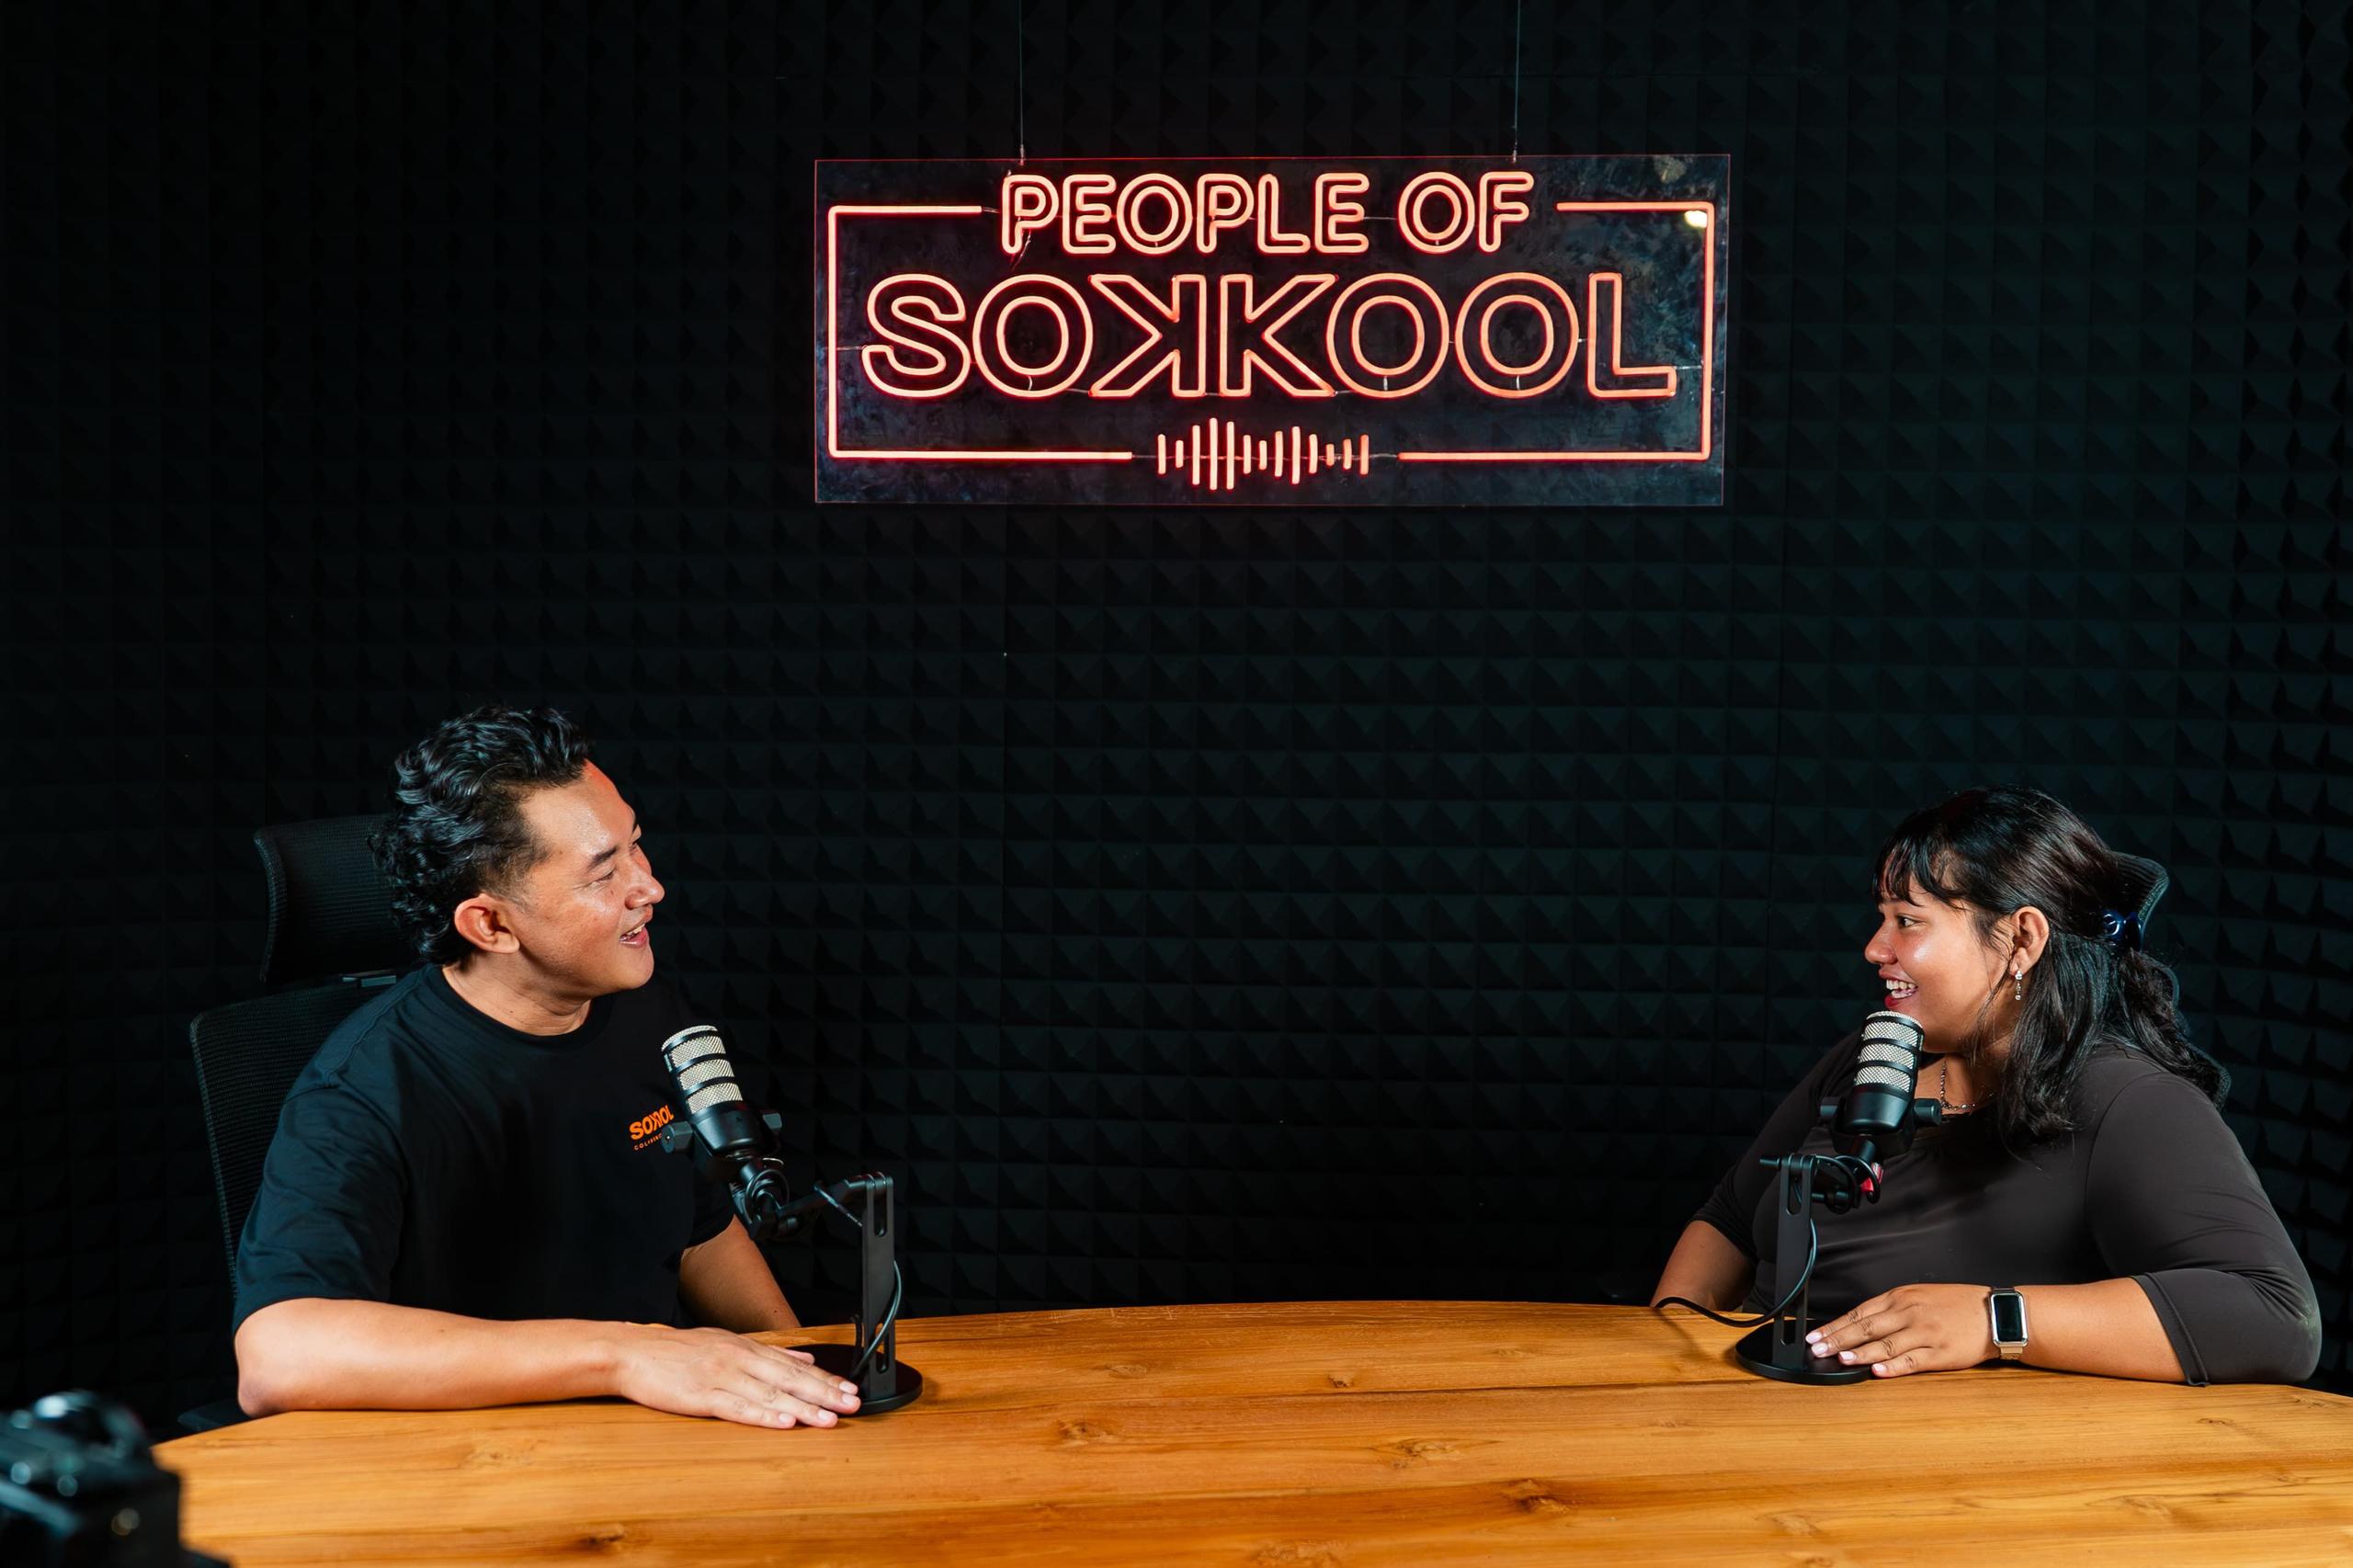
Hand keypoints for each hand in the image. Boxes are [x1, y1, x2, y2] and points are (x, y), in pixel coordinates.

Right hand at [608, 1324, 861, 1426]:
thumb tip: (804, 1353)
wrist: (633, 1352)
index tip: (850, 1389)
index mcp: (747, 1347)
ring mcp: (721, 1377)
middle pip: (789, 1378)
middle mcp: (739, 1359)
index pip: (795, 1364)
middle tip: (852, 1405)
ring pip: (769, 1394)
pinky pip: (737, 1407)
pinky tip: (782, 1422)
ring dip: (802, 1407)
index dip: (825, 1378)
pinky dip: (762, 1415)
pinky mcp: (701, 1396)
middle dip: (824, 1393)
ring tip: (827, 1419)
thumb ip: (767, 1350)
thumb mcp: (727, 1341)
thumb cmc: (678, 1351)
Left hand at [1805, 1284, 1998, 1378]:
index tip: (1815, 1335)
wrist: (1994, 1313)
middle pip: (1866, 1328)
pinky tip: (1877, 1371)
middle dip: (1837, 1340)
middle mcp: (1909, 1313)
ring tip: (1840, 1359)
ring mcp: (1925, 1334)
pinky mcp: (1940, 1353)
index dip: (1835, 1326)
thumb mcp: (1919, 1295)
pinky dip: (1893, 1367)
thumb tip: (1858, 1324)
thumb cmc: (1955, 1304)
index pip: (1859, 1313)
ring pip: (1885, 1344)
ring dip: (1860, 1353)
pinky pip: (1912, 1361)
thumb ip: (1891, 1308)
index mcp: (1901, 1298)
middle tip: (1817, 1350)